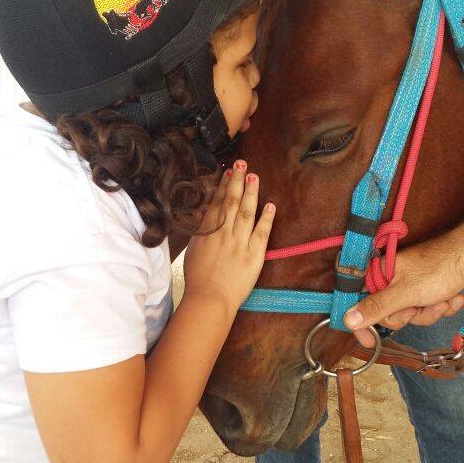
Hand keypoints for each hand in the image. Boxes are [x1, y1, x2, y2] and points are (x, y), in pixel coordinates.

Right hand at [184, 160, 274, 312]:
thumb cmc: (198, 278)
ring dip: (251, 193)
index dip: (223, 185)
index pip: (216, 203)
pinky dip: (266, 218)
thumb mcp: (193, 249)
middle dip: (237, 181)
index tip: (229, 172)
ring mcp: (239, 243)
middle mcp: (223, 234)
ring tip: (254, 176)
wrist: (209, 299)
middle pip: (231, 202)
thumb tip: (204, 213)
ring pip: (245, 212)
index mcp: (207, 232)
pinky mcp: (254, 255)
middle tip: (242, 163)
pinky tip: (270, 205)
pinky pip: (262, 233)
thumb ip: (201, 230)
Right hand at [343, 237, 463, 347]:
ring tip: (443, 299)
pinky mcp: (424, 290)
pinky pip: (425, 309)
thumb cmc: (439, 269)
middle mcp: (389, 280)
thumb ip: (376, 307)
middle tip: (420, 306)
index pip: (358, 304)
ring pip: (410, 314)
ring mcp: (408, 286)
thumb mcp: (405, 293)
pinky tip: (453, 297)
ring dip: (430, 312)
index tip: (370, 342)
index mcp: (378, 276)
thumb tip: (347, 320)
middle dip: (410, 315)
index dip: (362, 325)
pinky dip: (440, 306)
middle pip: (389, 314)